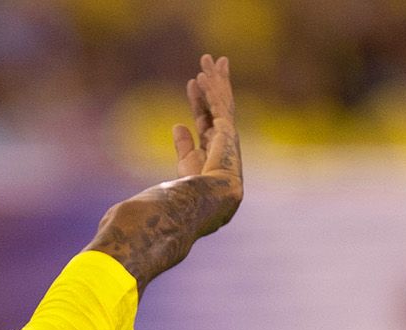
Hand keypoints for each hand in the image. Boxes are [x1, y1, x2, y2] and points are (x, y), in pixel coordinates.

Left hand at [172, 54, 238, 183]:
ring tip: (207, 58)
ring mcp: (227, 131)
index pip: (205, 114)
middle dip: (214, 79)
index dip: (199, 97)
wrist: (211, 195)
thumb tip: (178, 125)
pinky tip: (202, 76)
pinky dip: (211, 90)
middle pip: (218, 100)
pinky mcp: (226, 130)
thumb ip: (184, 143)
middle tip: (211, 59)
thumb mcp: (187, 161)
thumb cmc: (199, 185)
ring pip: (221, 98)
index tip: (193, 81)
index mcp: (213, 144)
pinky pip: (218, 104)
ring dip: (214, 77)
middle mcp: (223, 135)